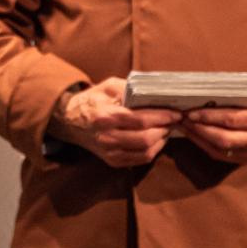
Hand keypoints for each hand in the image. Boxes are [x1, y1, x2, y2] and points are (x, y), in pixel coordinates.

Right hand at [47, 76, 178, 167]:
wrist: (70, 120)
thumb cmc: (93, 100)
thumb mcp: (108, 86)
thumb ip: (129, 88)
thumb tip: (154, 93)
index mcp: (105, 116)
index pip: (140, 119)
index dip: (161, 117)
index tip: (175, 113)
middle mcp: (106, 137)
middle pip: (145, 138)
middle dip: (165, 129)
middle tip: (173, 121)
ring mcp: (109, 152)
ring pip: (145, 152)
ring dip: (161, 141)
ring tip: (166, 129)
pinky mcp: (112, 161)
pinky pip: (140, 160)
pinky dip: (153, 150)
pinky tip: (157, 139)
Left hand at [181, 77, 246, 164]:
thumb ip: (238, 84)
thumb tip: (209, 83)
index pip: (232, 119)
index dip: (209, 116)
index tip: (191, 111)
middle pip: (224, 138)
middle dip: (200, 129)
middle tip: (182, 119)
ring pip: (221, 150)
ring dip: (199, 139)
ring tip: (183, 126)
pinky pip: (222, 156)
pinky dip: (205, 146)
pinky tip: (193, 135)